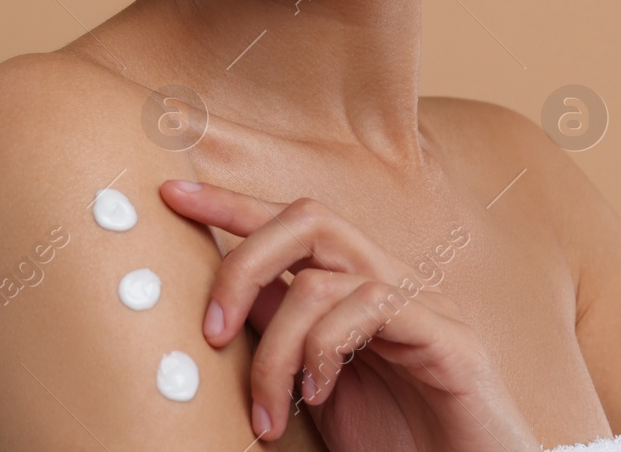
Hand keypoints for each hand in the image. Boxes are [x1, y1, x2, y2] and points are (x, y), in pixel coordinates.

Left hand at [160, 180, 539, 451]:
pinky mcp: (450, 340)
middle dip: (242, 265)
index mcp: (351, 290)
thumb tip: (219, 300)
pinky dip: (326, 347)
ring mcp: (422, 305)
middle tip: (211, 332)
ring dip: (277, 345)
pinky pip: (373, 305)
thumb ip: (279, 335)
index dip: (227, 202)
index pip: (286, 224)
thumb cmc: (397, 445)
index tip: (170, 193)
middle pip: (305, 218)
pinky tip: (316, 394)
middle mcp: (388, 282)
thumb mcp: (314, 386)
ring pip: (325, 274)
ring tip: (268, 410)